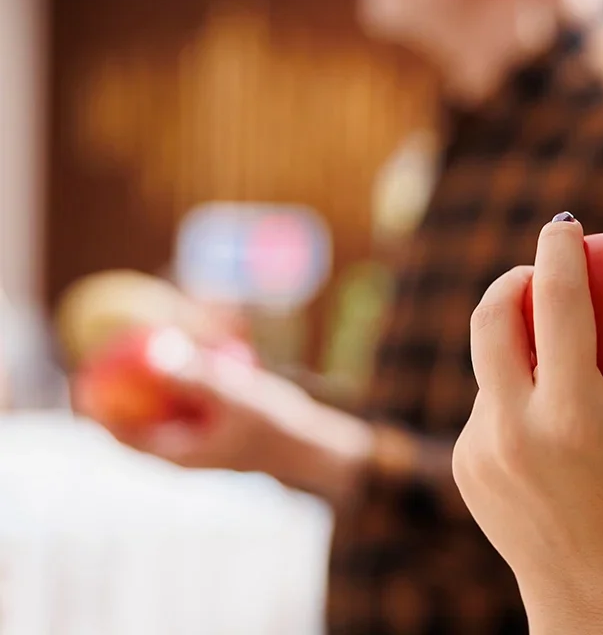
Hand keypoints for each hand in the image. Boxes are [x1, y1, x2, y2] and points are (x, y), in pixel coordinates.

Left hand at [75, 343, 372, 504]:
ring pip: (156, 416)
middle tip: (104, 355)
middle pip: (130, 424)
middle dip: (116, 392)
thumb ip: (197, 375)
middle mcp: (179, 455)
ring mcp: (196, 446)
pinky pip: (180, 411)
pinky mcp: (212, 434)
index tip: (81, 374)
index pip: (116, 435)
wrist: (315, 448)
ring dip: (146, 388)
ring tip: (137, 352)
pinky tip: (181, 359)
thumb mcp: (237, 395)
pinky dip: (173, 389)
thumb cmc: (277, 426)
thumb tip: (155, 352)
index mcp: (175, 457)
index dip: (93, 407)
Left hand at [453, 219, 602, 634]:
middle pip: (490, 316)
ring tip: (565, 358)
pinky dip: (516, 388)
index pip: (554, 305)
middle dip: (513, 276)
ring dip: (520, 339)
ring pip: (488, 360)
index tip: (566, 224)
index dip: (556, 250)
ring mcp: (479, 449)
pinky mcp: (464, 462)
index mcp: (572, 420)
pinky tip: (552, 420)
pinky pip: (487, 400)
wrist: (591, 592)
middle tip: (545, 271)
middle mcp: (513, 432)